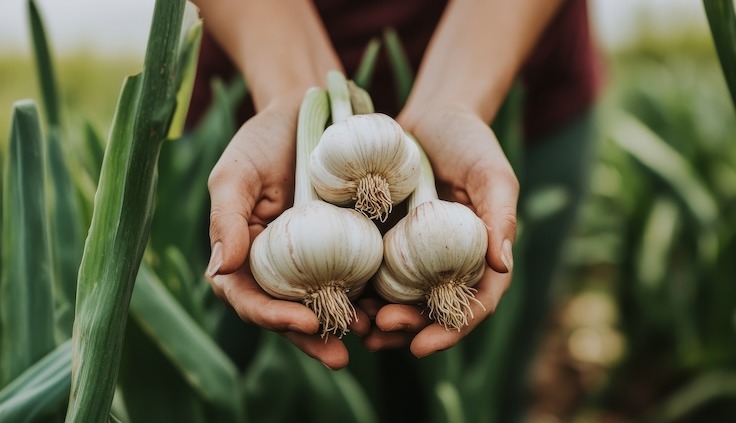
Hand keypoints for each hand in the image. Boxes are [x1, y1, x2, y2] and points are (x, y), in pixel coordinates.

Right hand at [205, 98, 364, 369]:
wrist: (311, 111)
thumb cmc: (265, 139)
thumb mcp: (237, 172)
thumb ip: (226, 218)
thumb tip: (219, 270)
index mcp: (245, 255)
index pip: (248, 297)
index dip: (270, 315)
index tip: (300, 320)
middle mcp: (279, 265)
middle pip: (288, 313)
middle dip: (311, 338)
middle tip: (339, 357)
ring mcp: (314, 259)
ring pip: (324, 304)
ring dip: (344, 327)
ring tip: (371, 337)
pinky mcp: (349, 246)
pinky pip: (357, 278)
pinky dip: (370, 297)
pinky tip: (389, 308)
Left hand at [362, 105, 517, 356]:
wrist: (431, 116)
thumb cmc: (470, 142)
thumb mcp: (492, 175)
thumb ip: (501, 218)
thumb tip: (503, 268)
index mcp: (481, 255)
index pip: (474, 303)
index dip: (452, 330)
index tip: (423, 345)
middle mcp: (449, 262)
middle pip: (433, 310)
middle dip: (408, 329)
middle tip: (381, 332)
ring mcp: (417, 253)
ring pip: (402, 299)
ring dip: (380, 320)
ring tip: (357, 329)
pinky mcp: (387, 238)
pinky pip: (375, 271)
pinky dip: (361, 289)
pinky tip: (342, 296)